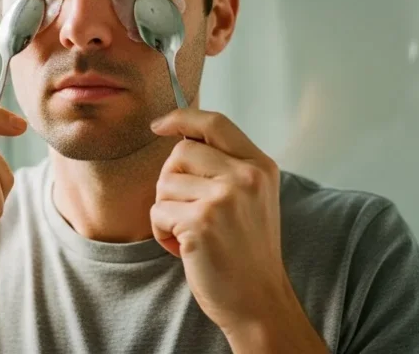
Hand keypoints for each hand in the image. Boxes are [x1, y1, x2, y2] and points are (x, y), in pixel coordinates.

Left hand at [149, 109, 324, 350]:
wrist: (259, 301)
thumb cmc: (247, 252)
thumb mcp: (252, 198)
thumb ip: (226, 166)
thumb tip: (180, 137)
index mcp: (260, 166)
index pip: (215, 122)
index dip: (182, 117)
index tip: (159, 125)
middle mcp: (246, 177)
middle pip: (181, 151)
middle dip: (171, 180)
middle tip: (186, 210)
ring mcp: (224, 199)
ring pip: (164, 182)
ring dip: (166, 210)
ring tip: (189, 233)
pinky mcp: (201, 223)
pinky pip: (157, 212)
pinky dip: (162, 232)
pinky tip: (184, 249)